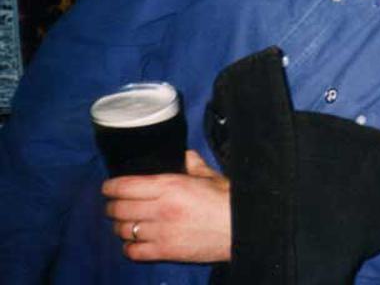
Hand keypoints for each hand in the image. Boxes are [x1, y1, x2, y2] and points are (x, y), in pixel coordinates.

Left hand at [103, 150, 230, 262]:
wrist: (243, 228)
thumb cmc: (228, 200)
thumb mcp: (210, 176)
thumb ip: (192, 164)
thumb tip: (183, 155)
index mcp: (170, 185)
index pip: (125, 186)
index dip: (111, 186)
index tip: (108, 187)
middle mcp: (161, 208)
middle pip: (118, 209)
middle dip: (112, 206)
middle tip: (115, 205)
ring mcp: (161, 232)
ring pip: (122, 230)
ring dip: (120, 226)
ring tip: (126, 222)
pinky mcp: (166, 252)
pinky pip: (133, 252)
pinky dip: (130, 247)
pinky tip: (136, 241)